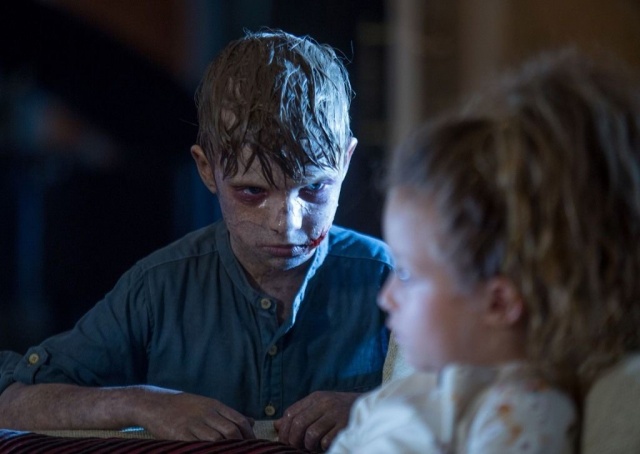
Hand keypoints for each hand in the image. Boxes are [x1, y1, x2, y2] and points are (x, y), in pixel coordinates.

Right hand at [136, 389, 254, 440]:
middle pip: (231, 431)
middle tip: (245, 453)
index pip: (240, 420)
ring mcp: (193, 424)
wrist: (155, 404)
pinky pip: (198, 445)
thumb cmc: (184, 407)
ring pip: (217, 439)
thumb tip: (251, 421)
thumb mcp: (208, 405)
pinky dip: (208, 451)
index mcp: (215, 405)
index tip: (253, 445)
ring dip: (226, 450)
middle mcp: (206, 413)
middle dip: (241, 445)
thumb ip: (229, 414)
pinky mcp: (180, 434)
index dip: (249, 434)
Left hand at [274, 391, 358, 451]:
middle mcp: (324, 403)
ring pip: (311, 434)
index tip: (285, 441)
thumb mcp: (319, 406)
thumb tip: (276, 425)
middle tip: (297, 448)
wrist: (369, 406)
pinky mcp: (345, 425)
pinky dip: (323, 446)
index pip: (290, 414)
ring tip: (313, 447)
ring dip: (309, 446)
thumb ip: (299, 414)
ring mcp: (335, 413)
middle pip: (298, 424)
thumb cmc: (339, 409)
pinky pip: (326, 440)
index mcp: (315, 398)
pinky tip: (326, 445)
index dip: (284, 430)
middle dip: (294, 440)